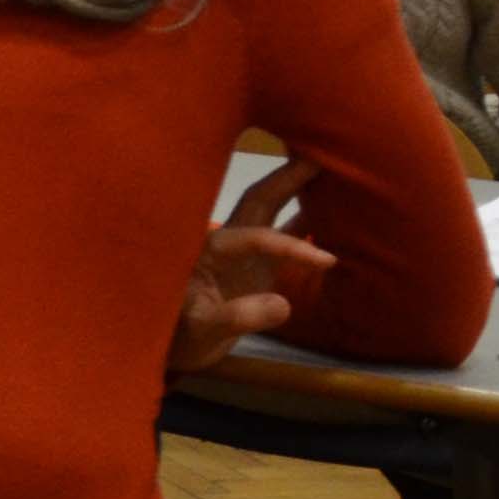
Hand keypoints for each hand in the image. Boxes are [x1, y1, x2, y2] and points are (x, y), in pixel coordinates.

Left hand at [171, 161, 333, 374]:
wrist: (171, 345)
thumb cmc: (180, 335)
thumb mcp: (203, 331)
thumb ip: (238, 317)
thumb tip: (283, 304)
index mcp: (210, 250)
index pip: (256, 237)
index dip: (291, 246)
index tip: (326, 261)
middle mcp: (227, 240)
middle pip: (259, 201)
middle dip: (287, 178)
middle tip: (320, 153)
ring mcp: (242, 251)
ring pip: (270, 211)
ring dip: (295, 191)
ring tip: (328, 169)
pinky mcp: (254, 264)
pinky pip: (281, 234)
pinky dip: (303, 222)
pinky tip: (327, 211)